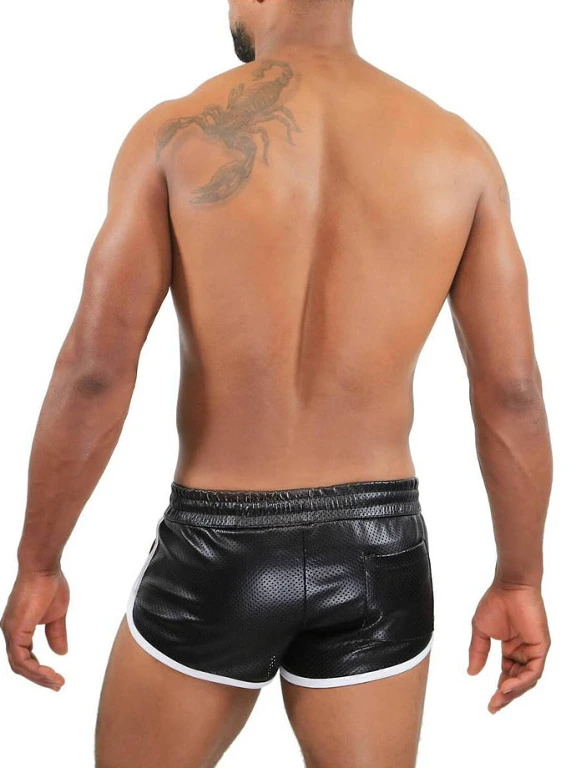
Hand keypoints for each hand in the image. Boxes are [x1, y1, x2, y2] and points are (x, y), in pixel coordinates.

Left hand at [1, 569, 68, 690]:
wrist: (43, 567)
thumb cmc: (50, 584)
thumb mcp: (56, 615)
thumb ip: (56, 634)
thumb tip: (61, 653)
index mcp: (18, 628)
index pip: (24, 657)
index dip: (39, 670)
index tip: (57, 678)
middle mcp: (10, 632)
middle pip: (20, 666)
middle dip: (40, 678)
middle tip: (58, 685)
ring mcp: (10, 631)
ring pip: (19, 666)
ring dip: (39, 677)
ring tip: (57, 682)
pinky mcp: (15, 630)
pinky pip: (21, 659)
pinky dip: (35, 669)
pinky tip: (49, 672)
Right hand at [468, 579, 549, 712]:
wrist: (509, 586)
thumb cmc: (495, 602)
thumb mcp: (481, 631)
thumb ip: (478, 652)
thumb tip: (471, 673)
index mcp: (511, 649)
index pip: (508, 676)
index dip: (500, 691)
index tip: (490, 704)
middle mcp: (524, 652)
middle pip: (518, 682)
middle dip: (506, 696)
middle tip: (493, 706)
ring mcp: (533, 650)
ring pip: (527, 680)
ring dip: (513, 691)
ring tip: (499, 697)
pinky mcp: (541, 647)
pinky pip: (533, 671)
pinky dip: (521, 681)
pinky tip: (507, 685)